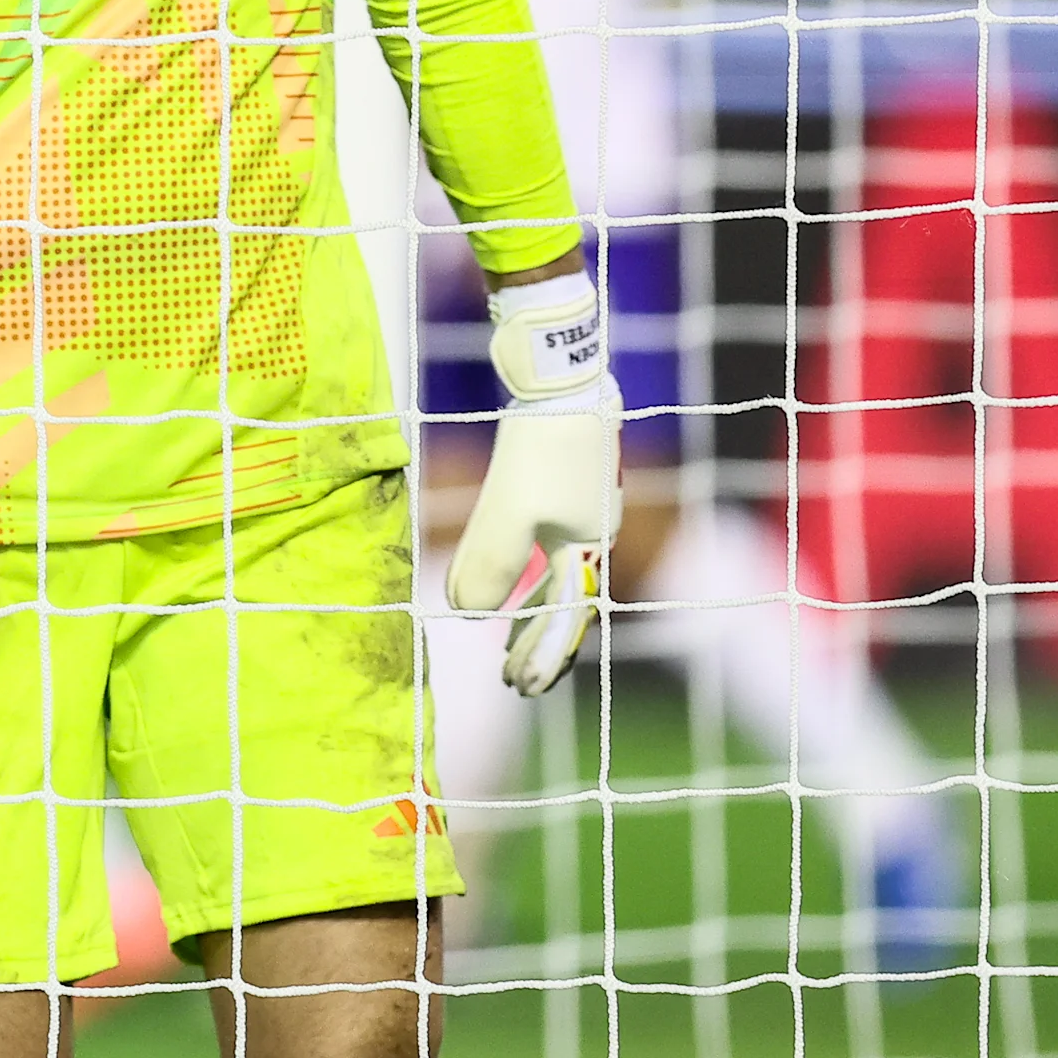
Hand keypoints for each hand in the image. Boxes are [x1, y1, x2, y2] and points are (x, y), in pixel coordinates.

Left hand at [443, 270, 623, 696]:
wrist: (558, 368)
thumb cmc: (541, 443)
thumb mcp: (509, 510)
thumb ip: (491, 565)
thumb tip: (466, 613)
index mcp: (589, 543)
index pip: (568, 616)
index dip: (543, 655)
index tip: (520, 689)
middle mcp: (591, 527)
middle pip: (566, 598)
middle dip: (537, 640)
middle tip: (510, 678)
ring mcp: (579, 501)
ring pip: (554, 570)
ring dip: (529, 607)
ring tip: (503, 636)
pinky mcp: (560, 474)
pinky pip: (542, 538)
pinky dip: (523, 565)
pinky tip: (504, 568)